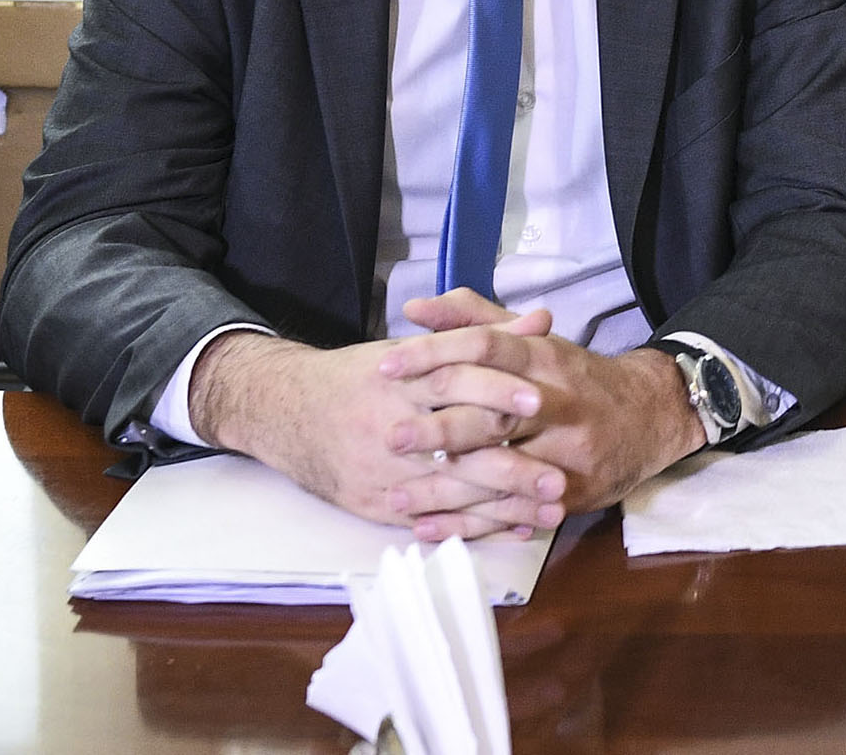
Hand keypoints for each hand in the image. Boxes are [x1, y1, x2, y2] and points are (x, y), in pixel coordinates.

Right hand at [189, 320, 566, 540]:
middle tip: (560, 475)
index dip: (497, 389)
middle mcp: (391, 426)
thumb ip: (484, 334)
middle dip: (510, 464)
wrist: (286, 410)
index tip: (542, 400)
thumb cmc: (365, 376)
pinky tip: (516, 527)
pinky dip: (475, 525)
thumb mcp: (417, 349)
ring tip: (552, 508)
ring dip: (504, 504)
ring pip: (449, 490)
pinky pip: (431, 519)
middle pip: (456, 445)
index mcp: (402, 379)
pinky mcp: (374, 504)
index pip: (453, 382)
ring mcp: (382, 471)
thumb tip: (544, 319)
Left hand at [387, 300, 704, 516]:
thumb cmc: (577, 378)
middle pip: (495, 413)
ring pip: (500, 472)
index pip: (487, 348)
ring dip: (446, 489)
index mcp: (545, 358)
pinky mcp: (572, 493)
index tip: (387, 366)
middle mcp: (558, 404)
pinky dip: (469, 525)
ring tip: (394, 497)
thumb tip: (413, 310)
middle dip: (440, 427)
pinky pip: (513, 512)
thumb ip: (475, 321)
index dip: (436, 353)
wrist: (651, 416)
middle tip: (391, 437)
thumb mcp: (536, 341)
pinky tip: (428, 528)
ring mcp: (567, 452)